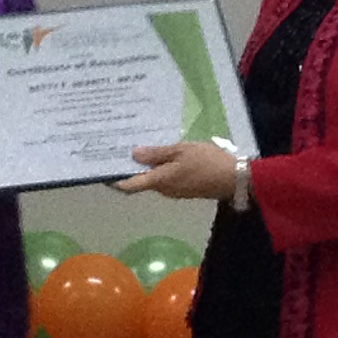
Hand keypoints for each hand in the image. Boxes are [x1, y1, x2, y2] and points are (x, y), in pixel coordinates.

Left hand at [116, 141, 239, 199]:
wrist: (234, 178)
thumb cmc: (207, 161)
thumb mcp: (181, 150)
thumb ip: (157, 153)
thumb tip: (133, 155)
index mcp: (159, 180)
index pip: (129, 185)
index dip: (114, 180)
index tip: (103, 170)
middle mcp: (163, 189)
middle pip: (140, 182)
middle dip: (130, 168)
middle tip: (121, 148)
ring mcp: (174, 190)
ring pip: (153, 179)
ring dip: (146, 167)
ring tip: (141, 147)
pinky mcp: (184, 188)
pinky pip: (166, 178)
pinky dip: (159, 168)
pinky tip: (162, 154)